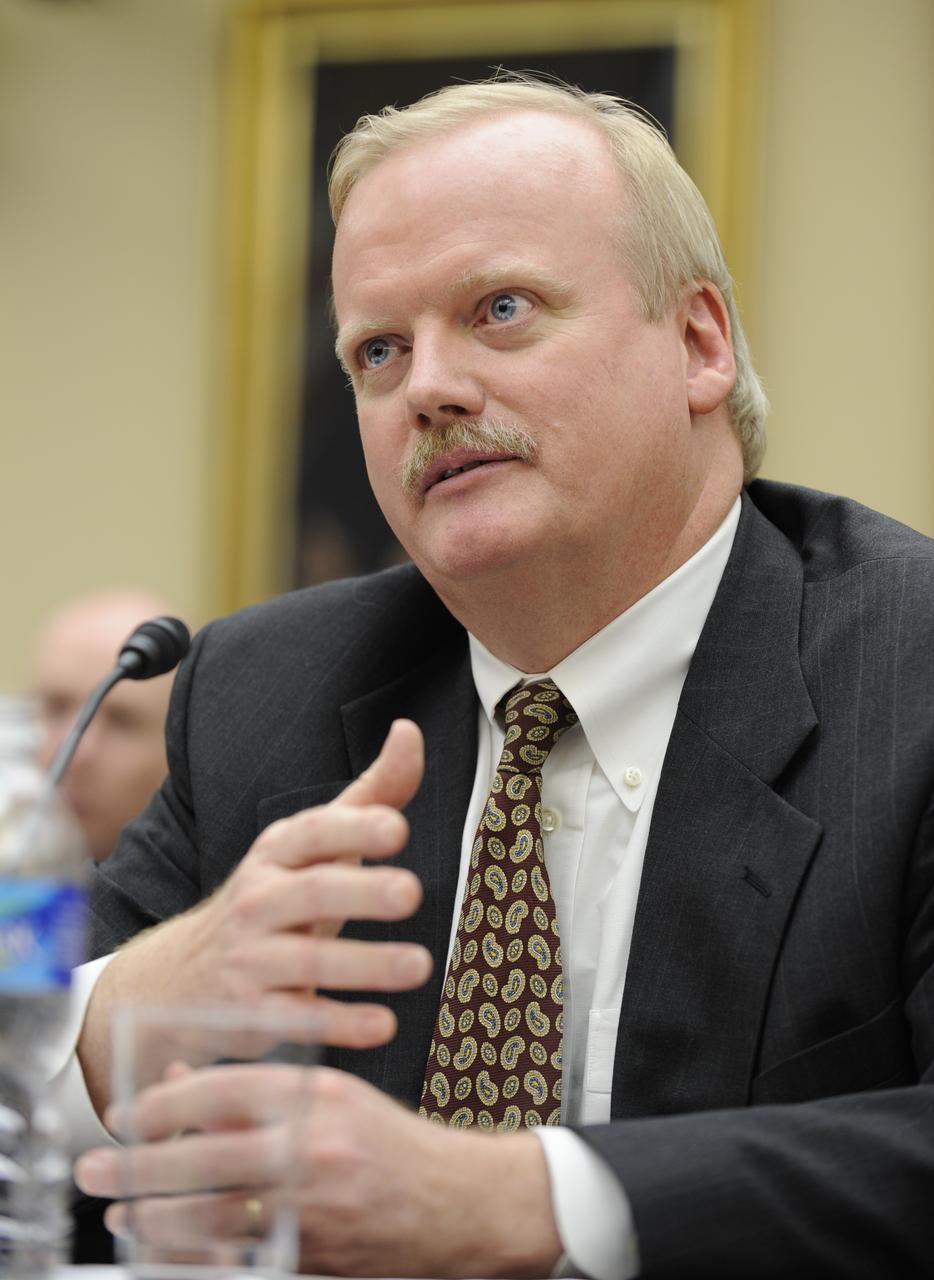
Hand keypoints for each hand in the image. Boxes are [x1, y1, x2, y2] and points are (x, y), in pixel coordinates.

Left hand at [76, 1065, 563, 1277]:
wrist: (457, 1202)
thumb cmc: (392, 1142)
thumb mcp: (331, 1094)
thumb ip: (256, 1088)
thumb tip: (182, 1081)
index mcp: (315, 1094)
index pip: (220, 1089)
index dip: (162, 1102)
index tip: (127, 1114)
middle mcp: (311, 1146)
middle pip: (203, 1155)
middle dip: (137, 1166)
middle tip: (97, 1170)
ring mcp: (312, 1206)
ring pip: (211, 1214)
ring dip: (155, 1218)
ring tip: (122, 1215)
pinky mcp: (312, 1253)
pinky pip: (238, 1254)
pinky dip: (196, 1253)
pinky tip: (169, 1248)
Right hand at [78, 720, 432, 1112]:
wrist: (179, 981)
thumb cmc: (274, 901)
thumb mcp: (313, 847)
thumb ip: (370, 795)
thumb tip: (410, 731)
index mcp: (277, 852)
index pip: (314, 832)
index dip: (354, 828)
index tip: (397, 827)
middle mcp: (258, 900)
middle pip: (311, 892)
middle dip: (362, 891)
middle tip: (412, 892)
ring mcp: (249, 959)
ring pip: (307, 959)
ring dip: (366, 963)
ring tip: (421, 965)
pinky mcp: (249, 1015)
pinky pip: (297, 1019)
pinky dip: (340, 1024)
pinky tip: (384, 1023)